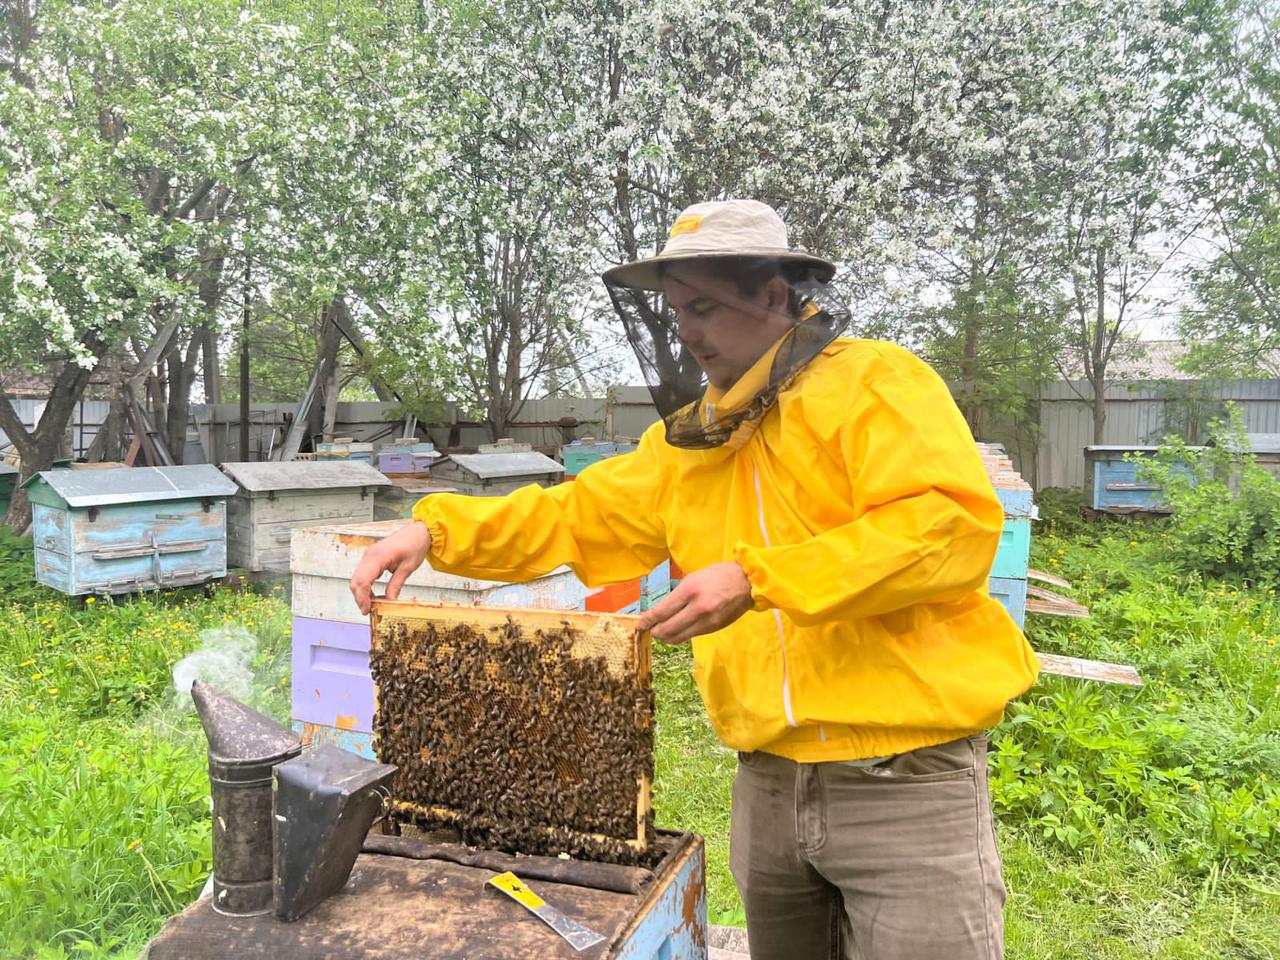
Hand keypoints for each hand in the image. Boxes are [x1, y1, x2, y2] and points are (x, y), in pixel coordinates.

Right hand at [349, 520, 431, 614]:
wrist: (418, 532)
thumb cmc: (415, 545)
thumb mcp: (408, 568)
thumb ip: (396, 585)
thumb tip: (389, 602)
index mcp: (378, 556)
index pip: (363, 580)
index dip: (362, 598)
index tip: (367, 610)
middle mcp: (369, 555)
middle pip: (356, 581)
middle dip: (359, 598)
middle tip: (368, 611)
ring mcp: (368, 555)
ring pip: (357, 578)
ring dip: (361, 592)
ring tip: (371, 605)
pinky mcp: (371, 558)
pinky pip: (362, 574)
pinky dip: (364, 585)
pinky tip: (372, 594)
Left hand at [636, 562, 753, 644]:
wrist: (747, 582)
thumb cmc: (718, 575)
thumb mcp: (693, 578)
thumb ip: (677, 595)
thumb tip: (660, 611)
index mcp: (689, 591)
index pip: (661, 612)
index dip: (647, 621)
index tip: (640, 624)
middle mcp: (697, 608)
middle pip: (667, 629)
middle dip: (655, 632)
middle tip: (651, 629)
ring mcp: (706, 621)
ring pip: (678, 637)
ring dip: (666, 637)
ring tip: (663, 632)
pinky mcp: (713, 629)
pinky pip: (691, 636)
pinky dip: (681, 635)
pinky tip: (678, 630)